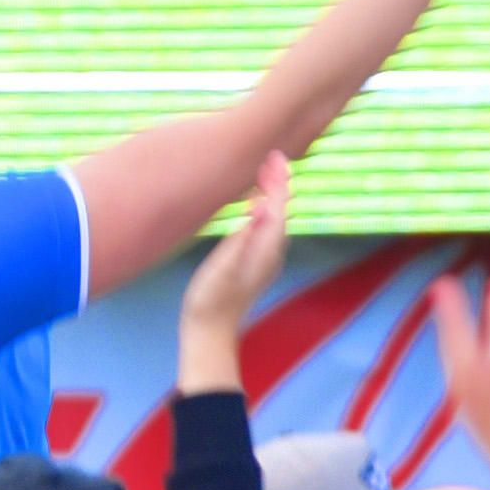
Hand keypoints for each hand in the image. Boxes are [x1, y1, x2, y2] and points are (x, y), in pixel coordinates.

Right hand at [178, 152, 291, 393]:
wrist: (209, 332)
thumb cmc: (211, 299)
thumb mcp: (222, 266)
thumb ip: (242, 237)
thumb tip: (261, 208)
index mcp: (266, 248)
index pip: (278, 206)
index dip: (277, 180)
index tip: (273, 156)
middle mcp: (271, 252)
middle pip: (281, 209)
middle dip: (278, 182)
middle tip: (270, 157)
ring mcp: (264, 259)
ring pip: (275, 218)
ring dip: (272, 194)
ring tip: (265, 173)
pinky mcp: (254, 263)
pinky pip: (266, 227)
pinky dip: (264, 209)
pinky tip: (255, 205)